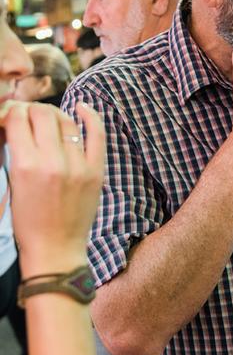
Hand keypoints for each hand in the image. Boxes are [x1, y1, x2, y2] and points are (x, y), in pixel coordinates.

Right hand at [3, 101, 104, 274]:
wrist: (55, 248)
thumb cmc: (28, 221)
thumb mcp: (13, 184)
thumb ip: (16, 153)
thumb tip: (18, 124)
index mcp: (26, 166)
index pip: (19, 120)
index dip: (13, 111)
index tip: (13, 114)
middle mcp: (53, 161)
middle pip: (43, 115)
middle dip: (32, 110)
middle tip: (29, 116)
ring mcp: (78, 165)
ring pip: (68, 121)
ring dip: (55, 113)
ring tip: (48, 117)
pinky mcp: (96, 170)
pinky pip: (97, 134)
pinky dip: (91, 116)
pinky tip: (82, 106)